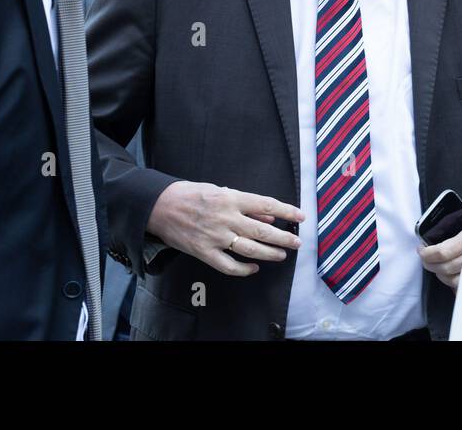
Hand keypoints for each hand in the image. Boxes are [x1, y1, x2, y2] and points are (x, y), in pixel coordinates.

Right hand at [147, 181, 304, 276]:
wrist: (160, 206)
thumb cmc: (191, 195)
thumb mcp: (219, 191)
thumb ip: (244, 205)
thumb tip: (267, 218)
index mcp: (230, 198)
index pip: (266, 205)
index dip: (286, 212)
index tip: (300, 217)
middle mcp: (226, 218)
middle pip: (262, 232)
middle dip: (283, 239)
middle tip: (296, 243)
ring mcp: (215, 237)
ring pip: (250, 250)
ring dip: (269, 254)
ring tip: (281, 255)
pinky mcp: (204, 252)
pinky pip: (228, 266)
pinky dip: (244, 270)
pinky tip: (253, 268)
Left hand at [418, 201, 461, 290]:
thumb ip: (458, 215)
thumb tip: (436, 225)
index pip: (444, 251)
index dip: (428, 253)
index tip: (421, 249)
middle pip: (447, 268)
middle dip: (430, 265)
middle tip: (425, 258)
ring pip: (455, 280)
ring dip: (441, 275)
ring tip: (437, 266)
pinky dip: (456, 284)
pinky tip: (451, 276)